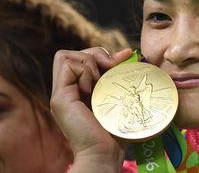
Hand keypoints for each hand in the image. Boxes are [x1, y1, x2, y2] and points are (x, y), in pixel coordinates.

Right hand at [51, 47, 131, 172]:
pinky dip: (84, 71)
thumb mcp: (119, 96)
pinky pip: (66, 65)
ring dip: (89, 62)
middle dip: (97, 54)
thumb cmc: (116, 130)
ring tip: (101, 82)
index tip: (125, 57)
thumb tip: (129, 52)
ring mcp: (61, 93)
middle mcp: (67, 90)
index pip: (83, 58)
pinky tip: (93, 89)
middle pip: (73, 53)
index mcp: (80, 90)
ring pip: (65, 55)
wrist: (105, 154)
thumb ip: (120, 76)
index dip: (103, 54)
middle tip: (112, 67)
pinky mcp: (60, 97)